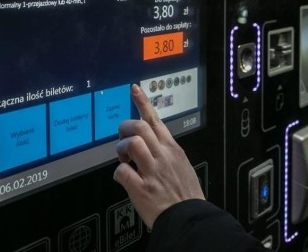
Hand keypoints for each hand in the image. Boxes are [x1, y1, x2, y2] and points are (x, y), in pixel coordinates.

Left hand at [114, 84, 204, 228]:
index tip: (134, 90)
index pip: (156, 119)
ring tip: (124, 158)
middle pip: (139, 127)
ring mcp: (151, 171)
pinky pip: (122, 172)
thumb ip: (166, 153)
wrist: (189, 217)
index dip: (143, 103)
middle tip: (123, 137)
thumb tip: (153, 147)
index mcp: (172, 149)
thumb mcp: (182, 165)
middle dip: (125, 128)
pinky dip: (118, 173)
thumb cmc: (186, 194)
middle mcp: (162, 156)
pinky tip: (123, 177)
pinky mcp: (141, 188)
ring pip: (131, 143)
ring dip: (121, 149)